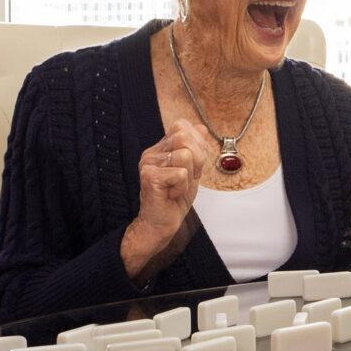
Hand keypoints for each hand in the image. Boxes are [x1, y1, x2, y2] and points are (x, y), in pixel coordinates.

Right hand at [122, 119, 219, 280]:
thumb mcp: (193, 170)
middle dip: (196, 161)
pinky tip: (171, 194)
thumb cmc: (175, 199)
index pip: (182, 126)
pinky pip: (180, 174)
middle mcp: (152, 152)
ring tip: (177, 187)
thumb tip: (202, 128)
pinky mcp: (149, 177)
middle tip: (184, 179)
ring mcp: (148, 163)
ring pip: (185, 156)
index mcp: (161, 147)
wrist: (161, 224)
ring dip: (188, 176)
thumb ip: (197, 148)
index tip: (190, 167)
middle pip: (185, 138)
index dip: (196, 146)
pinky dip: (182, 187)